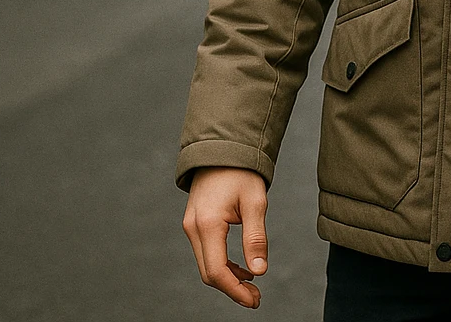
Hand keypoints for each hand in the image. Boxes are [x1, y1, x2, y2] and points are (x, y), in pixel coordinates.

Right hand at [181, 166, 268, 308]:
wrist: (222, 150)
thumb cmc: (241, 173)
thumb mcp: (255, 203)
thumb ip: (255, 238)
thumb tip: (259, 271)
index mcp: (208, 224)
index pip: (217, 271)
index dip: (235, 291)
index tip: (255, 300)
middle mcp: (194, 228)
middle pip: (209, 273)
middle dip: (232, 289)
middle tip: (256, 298)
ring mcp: (191, 226)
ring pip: (206, 264)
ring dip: (228, 279)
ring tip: (252, 286)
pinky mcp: (195, 224)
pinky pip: (206, 253)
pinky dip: (223, 265)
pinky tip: (243, 269)